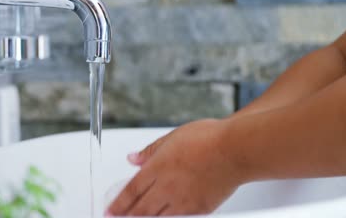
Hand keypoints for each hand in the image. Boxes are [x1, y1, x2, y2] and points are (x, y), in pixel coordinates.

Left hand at [106, 119, 243, 215]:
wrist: (235, 150)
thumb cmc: (207, 138)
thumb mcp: (172, 137)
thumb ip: (150, 151)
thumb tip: (133, 158)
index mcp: (158, 168)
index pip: (131, 191)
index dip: (118, 204)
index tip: (109, 210)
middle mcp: (167, 187)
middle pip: (141, 209)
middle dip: (127, 216)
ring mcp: (184, 200)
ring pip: (158, 217)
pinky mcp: (200, 209)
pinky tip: (164, 217)